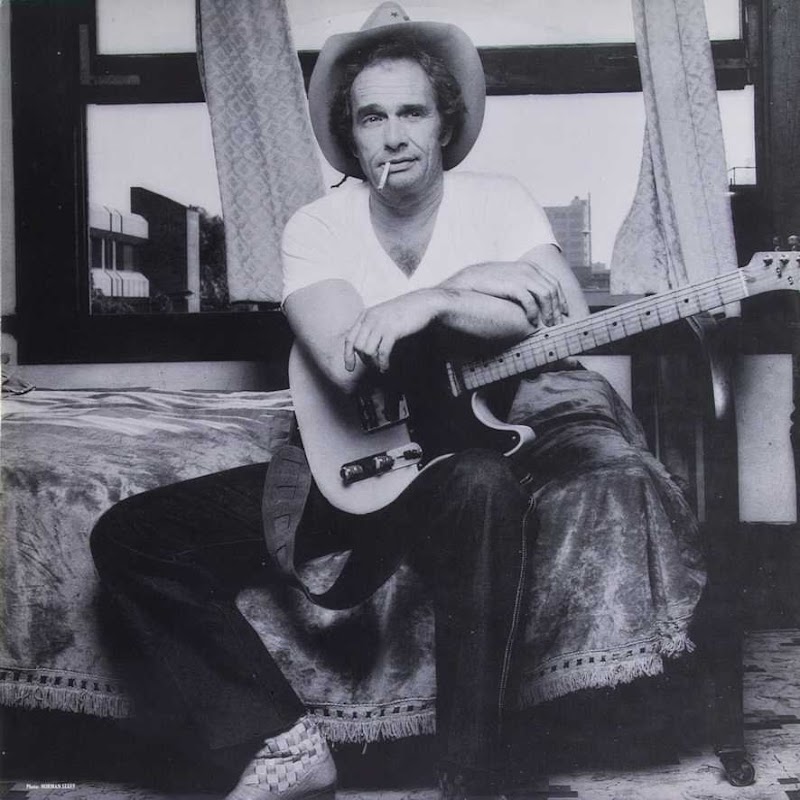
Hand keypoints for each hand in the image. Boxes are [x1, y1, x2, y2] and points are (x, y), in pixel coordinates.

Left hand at [344, 290, 440, 372]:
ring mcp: (380, 324)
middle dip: (364, 360)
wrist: (424, 303)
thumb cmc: (405, 311)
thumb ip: (372, 327)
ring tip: (380, 366)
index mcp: (365, 315)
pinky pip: (382, 352)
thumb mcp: (382, 316)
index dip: (347, 355)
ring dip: (373, 362)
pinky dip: (383, 363)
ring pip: (367, 351)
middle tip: (373, 367)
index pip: (350, 338)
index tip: (350, 368)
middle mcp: (370, 318)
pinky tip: (386, 367)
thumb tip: (364, 347)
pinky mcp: (392, 330)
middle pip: (357, 347)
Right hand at [445, 261, 568, 327]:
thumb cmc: (481, 285)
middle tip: (557, 325)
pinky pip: (532, 301)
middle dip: (557, 309)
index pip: (553, 283)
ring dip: (549, 312)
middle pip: (553, 290)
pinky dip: (535, 313)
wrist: (463, 284)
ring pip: (547, 295)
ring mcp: (521, 276)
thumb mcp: (505, 280)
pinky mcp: (513, 285)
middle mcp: (528, 270)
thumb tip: (528, 299)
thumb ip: (519, 285)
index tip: (563, 313)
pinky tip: (533, 322)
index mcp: (528, 267)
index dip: (561, 299)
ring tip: (548, 326)